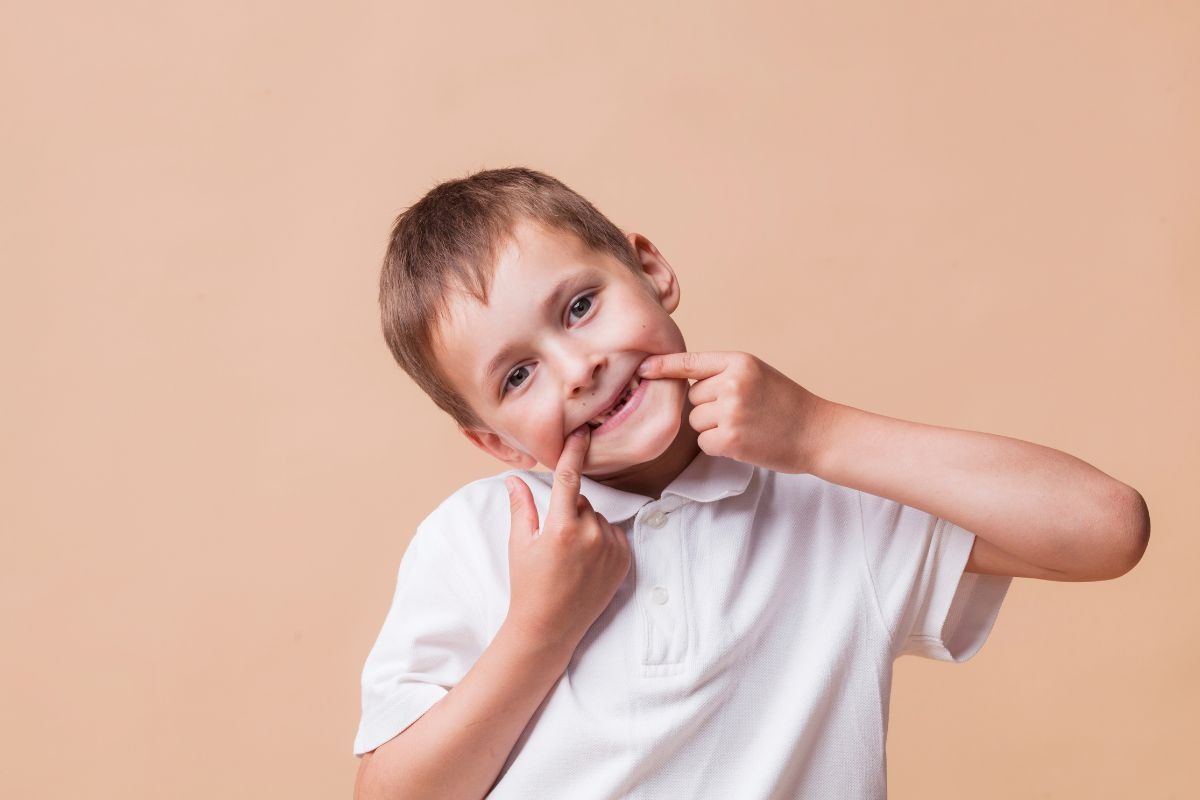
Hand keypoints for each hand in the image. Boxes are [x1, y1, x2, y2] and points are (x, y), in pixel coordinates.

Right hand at [503, 426, 631, 651]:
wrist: (550, 627)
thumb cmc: (528, 584)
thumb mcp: (519, 543)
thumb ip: (521, 506)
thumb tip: (514, 478)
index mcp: (561, 527)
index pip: (569, 478)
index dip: (574, 451)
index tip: (582, 432)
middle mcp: (590, 535)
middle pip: (581, 501)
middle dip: (568, 511)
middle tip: (554, 540)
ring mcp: (610, 548)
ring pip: (597, 517)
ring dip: (585, 526)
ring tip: (570, 556)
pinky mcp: (624, 560)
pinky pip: (613, 534)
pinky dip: (601, 540)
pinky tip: (586, 563)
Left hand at [637, 351, 833, 473]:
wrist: (817, 432)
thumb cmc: (785, 404)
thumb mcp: (756, 374)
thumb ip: (723, 373)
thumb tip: (682, 380)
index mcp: (739, 361)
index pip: (690, 362)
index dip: (663, 366)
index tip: (642, 368)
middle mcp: (733, 383)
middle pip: (691, 397)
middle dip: (707, 407)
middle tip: (740, 412)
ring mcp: (731, 411)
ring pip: (695, 421)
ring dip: (712, 428)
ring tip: (745, 426)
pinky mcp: (730, 439)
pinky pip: (703, 442)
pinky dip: (718, 446)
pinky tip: (743, 442)